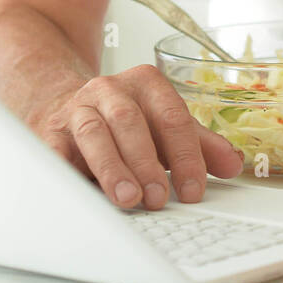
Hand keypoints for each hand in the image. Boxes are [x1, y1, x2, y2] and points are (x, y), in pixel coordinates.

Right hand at [30, 64, 244, 209]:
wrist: (69, 107)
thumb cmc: (127, 124)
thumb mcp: (165, 129)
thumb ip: (200, 145)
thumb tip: (234, 164)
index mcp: (147, 83)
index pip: (172, 116)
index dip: (185, 154)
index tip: (192, 189)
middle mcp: (110, 89)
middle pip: (131, 122)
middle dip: (147, 162)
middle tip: (159, 197)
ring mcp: (77, 108)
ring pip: (94, 133)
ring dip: (112, 168)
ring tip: (128, 199)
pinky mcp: (49, 131)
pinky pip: (54, 150)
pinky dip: (65, 171)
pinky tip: (78, 192)